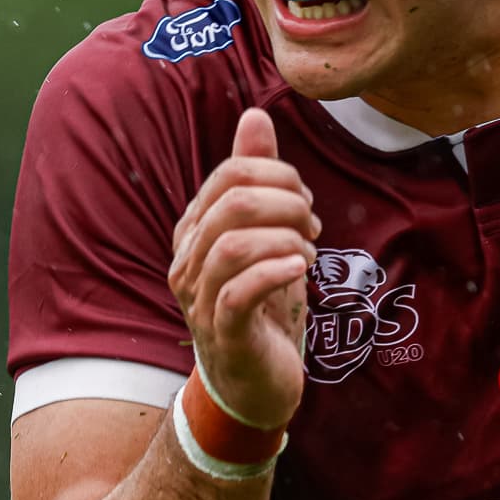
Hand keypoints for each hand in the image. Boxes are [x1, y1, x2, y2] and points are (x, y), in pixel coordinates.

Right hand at [167, 107, 317, 430]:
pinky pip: (240, 291)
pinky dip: (276, 271)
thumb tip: (255, 114)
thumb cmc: (261, 306)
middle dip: (287, 202)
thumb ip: (257, 177)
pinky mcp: (223, 333)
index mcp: (194, 230)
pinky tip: (301, 269)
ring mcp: (200, 299)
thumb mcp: (265, 235)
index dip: (279, 176)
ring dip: (286, 239)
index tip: (306, 203)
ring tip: (308, 253)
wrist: (255, 385)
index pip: (231, 174)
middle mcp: (187, 260)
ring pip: (233, 244)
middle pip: (233, 202)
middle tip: (313, 226)